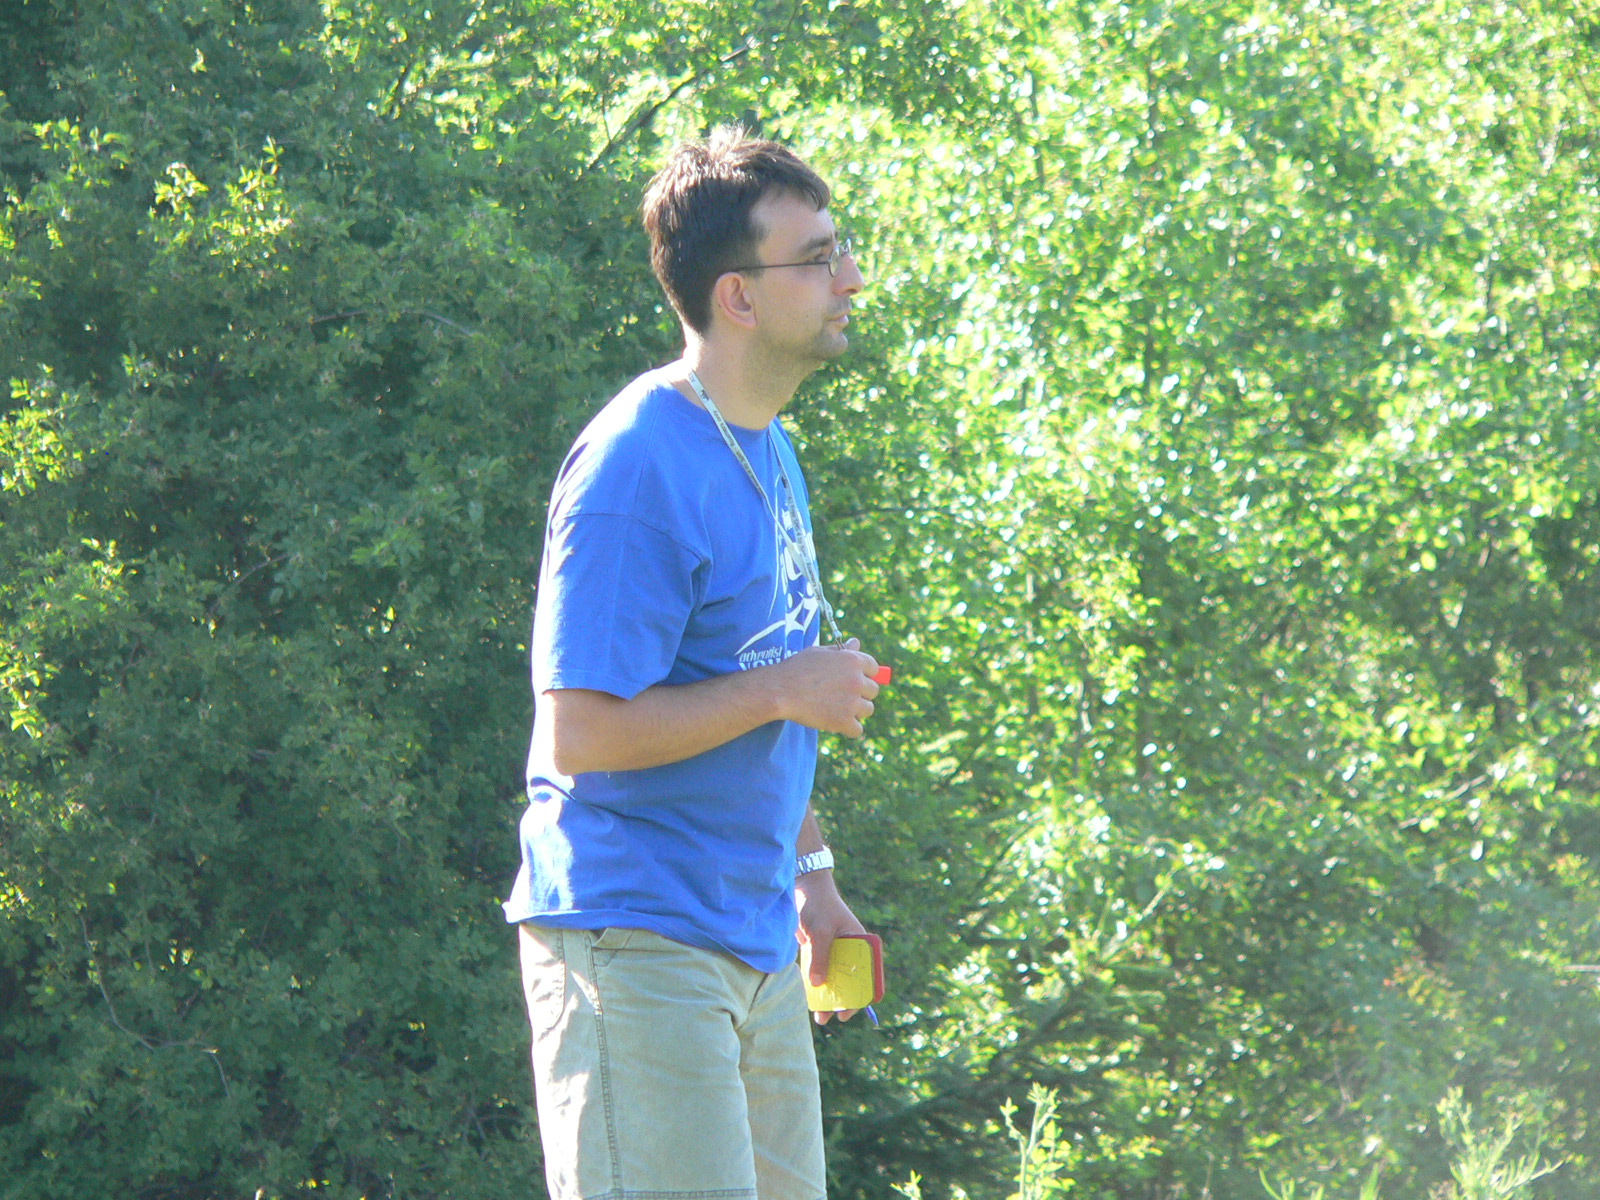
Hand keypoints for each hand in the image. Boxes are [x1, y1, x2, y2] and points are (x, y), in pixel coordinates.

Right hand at [772, 638, 880, 736]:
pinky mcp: (844, 721)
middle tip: (840, 696)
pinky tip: (835, 723)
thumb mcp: (819, 652)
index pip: (874, 669)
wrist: (781, 690)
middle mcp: (857, 680)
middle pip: (873, 691)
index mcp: (853, 660)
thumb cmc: (797, 669)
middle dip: (860, 694)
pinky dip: (848, 729)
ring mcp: (852, 702)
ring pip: (867, 710)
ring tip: (835, 709)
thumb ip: (841, 650)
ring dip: (855, 711)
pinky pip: (857, 730)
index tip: (853, 681)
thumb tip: (855, 643)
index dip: (864, 675)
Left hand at [795, 869, 867, 1024]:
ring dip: (828, 997)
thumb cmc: (819, 905)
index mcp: (862, 944)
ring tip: (819, 1016)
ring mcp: (836, 951)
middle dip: (841, 1001)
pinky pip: (822, 972)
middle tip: (829, 1017)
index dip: (861, 995)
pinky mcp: (820, 951)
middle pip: (850, 981)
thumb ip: (821, 957)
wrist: (804, 888)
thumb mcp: (821, 931)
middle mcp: (851, 950)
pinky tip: (811, 999)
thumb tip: (819, 984)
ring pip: (835, 979)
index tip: (848, 1011)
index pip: (867, 975)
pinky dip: (817, 985)